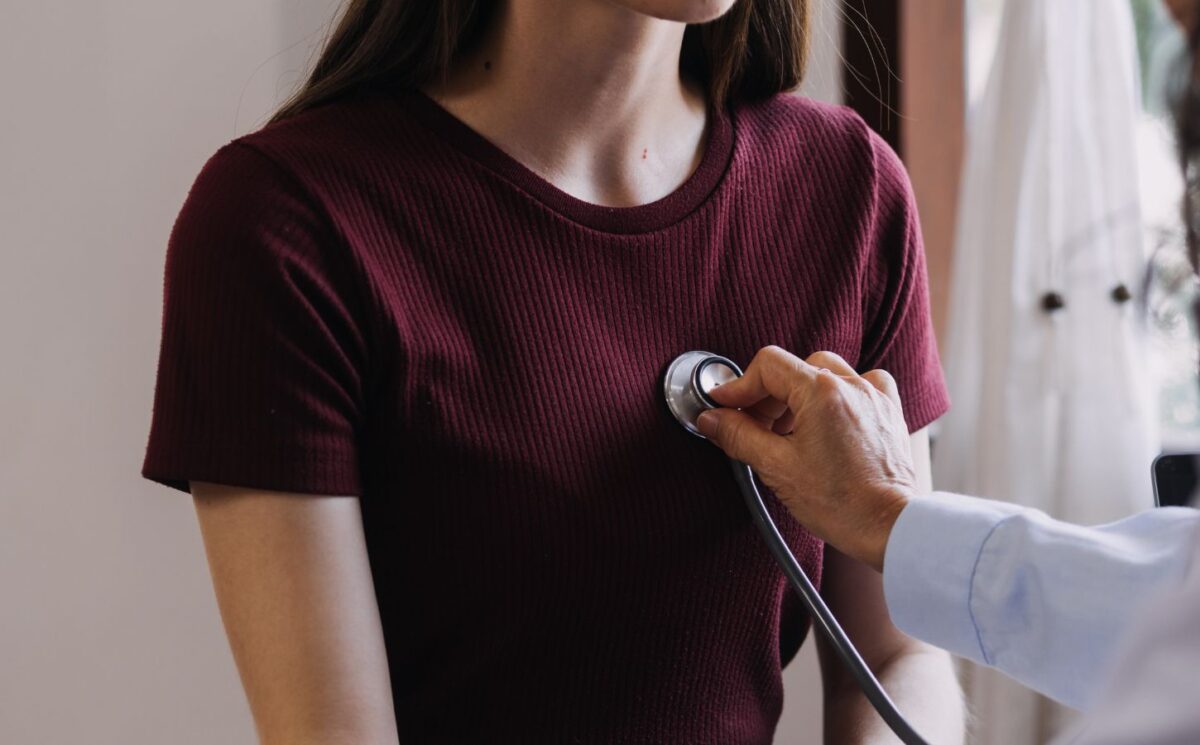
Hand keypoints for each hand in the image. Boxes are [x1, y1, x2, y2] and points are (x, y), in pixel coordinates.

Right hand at [695, 346, 917, 570]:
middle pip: (794, 368)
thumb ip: (739, 436)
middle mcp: (852, 385)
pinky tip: (827, 420)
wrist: (889, 527)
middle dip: (767, 395)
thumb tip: (713, 419)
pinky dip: (837, 395)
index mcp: (822, 392)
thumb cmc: (842, 503)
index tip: (724, 406)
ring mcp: (874, 396)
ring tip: (788, 429)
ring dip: (799, 394)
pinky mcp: (888, 412)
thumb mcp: (777, 468)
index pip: (768, 365)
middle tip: (753, 425)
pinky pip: (859, 384)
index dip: (739, 385)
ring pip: (825, 372)